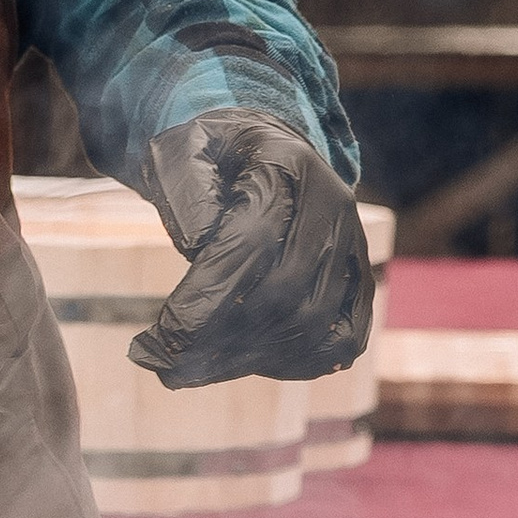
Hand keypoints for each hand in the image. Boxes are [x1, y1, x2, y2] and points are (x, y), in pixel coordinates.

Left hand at [128, 111, 372, 389]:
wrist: (263, 149)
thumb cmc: (212, 154)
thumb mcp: (182, 150)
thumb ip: (185, 188)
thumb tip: (198, 242)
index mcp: (287, 164)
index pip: (253, 243)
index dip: (205, 298)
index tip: (158, 338)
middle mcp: (333, 206)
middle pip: (285, 292)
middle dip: (217, 339)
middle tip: (163, 362)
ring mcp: (353, 246)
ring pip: (313, 325)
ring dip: (247, 359)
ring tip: (190, 367)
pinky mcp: (359, 281)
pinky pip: (341, 341)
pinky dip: (293, 364)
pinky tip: (242, 362)